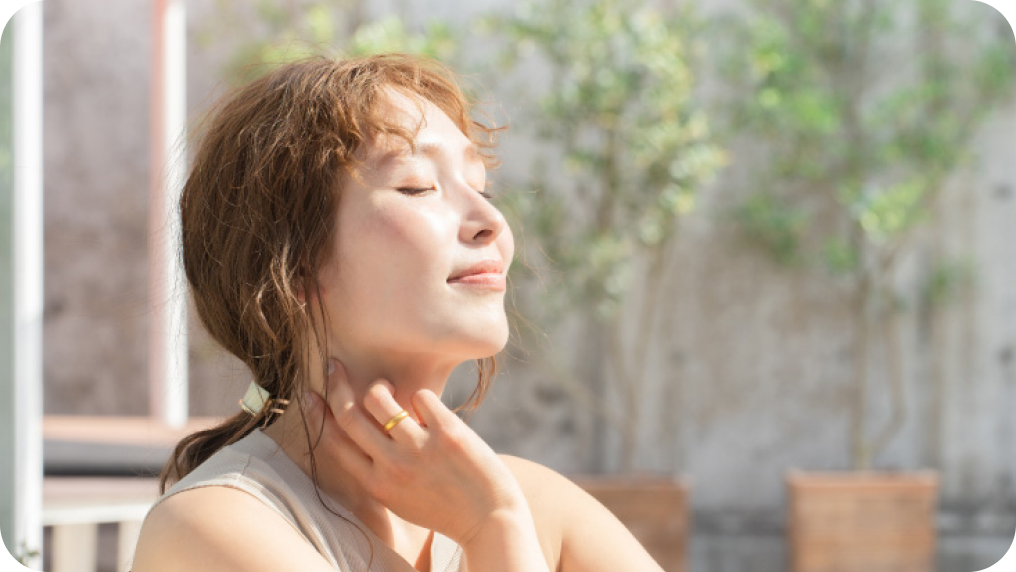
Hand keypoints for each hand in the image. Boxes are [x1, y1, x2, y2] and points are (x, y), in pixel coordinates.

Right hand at [301, 360, 528, 546]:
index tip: (310, 393)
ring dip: (381, 386)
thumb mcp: (399, 497)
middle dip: (336, 384)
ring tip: (391, 389)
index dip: (319, 414)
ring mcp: (420, 449)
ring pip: (379, 398)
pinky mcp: (448, 433)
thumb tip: (360, 424)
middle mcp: (392, 466)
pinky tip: (432, 411)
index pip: (335, 442)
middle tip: (335, 365)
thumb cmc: (443, 505)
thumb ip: (377, 469)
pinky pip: (421, 396)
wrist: (489, 518)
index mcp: (376, 484)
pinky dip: (422, 397)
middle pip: (350, 415)